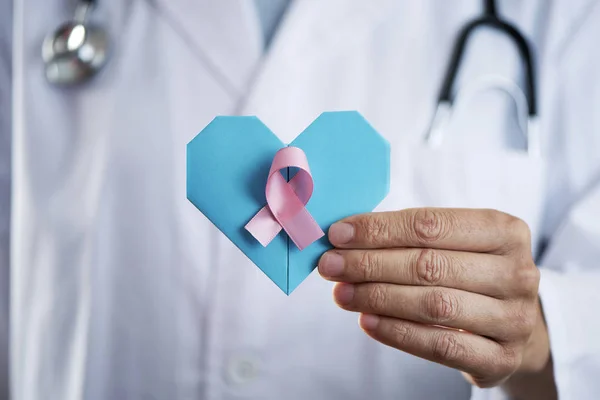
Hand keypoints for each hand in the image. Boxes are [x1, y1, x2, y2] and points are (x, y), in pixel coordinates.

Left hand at [318, 208, 550, 387]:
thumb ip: (409, 235)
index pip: (431, 225)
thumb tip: (344, 236)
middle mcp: (517, 272)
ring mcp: (514, 319)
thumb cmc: (470, 270)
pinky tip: (367, 322)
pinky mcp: (502, 358)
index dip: (379, 229)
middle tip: (330, 265)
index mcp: (506, 230)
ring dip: (378, 298)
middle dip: (370, 264)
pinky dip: (398, 333)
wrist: (514, 322)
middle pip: (430, 265)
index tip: (338, 234)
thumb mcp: (456, 242)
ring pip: (434, 305)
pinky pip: (440, 346)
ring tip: (342, 293)